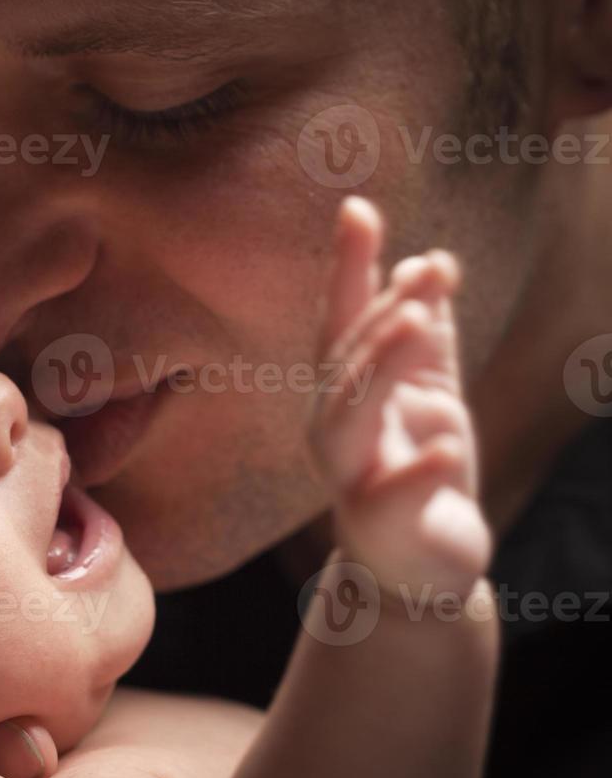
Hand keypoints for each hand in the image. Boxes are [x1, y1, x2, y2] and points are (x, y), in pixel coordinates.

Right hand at [309, 197, 492, 594]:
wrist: (418, 569)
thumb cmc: (415, 472)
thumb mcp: (428, 394)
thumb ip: (425, 334)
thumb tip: (429, 262)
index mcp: (344, 392)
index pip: (341, 319)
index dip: (347, 265)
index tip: (358, 208)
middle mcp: (333, 428)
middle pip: (343, 362)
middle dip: (374, 313)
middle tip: (420, 271)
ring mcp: (351, 476)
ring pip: (348, 419)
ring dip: (378, 368)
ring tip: (418, 324)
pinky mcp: (382, 524)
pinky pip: (393, 496)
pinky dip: (416, 471)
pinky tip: (444, 447)